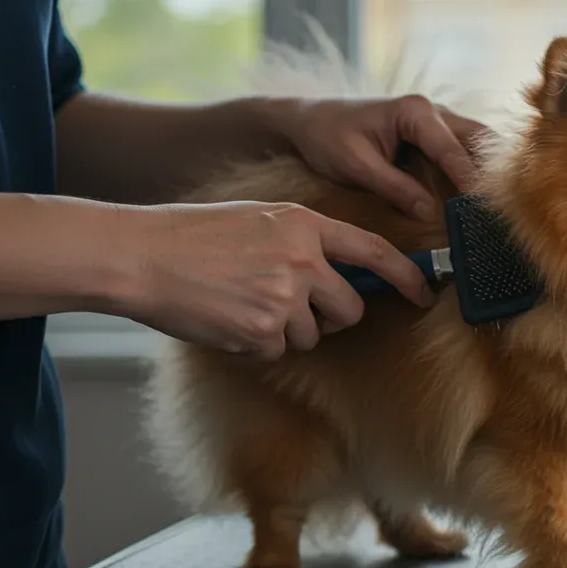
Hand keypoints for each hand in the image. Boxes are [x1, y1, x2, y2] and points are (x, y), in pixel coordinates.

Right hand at [123, 201, 433, 360]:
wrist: (142, 256)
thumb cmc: (195, 236)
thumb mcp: (261, 219)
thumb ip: (304, 241)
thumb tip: (343, 273)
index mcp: (304, 225)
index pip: (374, 252)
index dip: (407, 275)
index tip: (424, 292)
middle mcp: (303, 259)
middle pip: (350, 306)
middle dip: (333, 315)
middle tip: (298, 307)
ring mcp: (284, 296)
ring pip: (313, 332)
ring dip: (286, 329)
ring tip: (245, 303)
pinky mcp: (262, 329)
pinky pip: (278, 348)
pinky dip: (257, 341)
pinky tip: (228, 317)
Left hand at [272, 95, 486, 219]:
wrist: (308, 120)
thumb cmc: (327, 137)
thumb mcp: (356, 166)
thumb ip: (394, 187)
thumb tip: (429, 213)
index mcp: (415, 112)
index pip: (452, 150)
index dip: (470, 180)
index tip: (484, 208)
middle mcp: (433, 110)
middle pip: (478, 139)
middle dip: (493, 170)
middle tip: (508, 203)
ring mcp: (436, 119)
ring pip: (476, 141)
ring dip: (489, 168)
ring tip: (504, 200)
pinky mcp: (433, 133)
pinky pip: (464, 148)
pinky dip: (475, 167)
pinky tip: (483, 193)